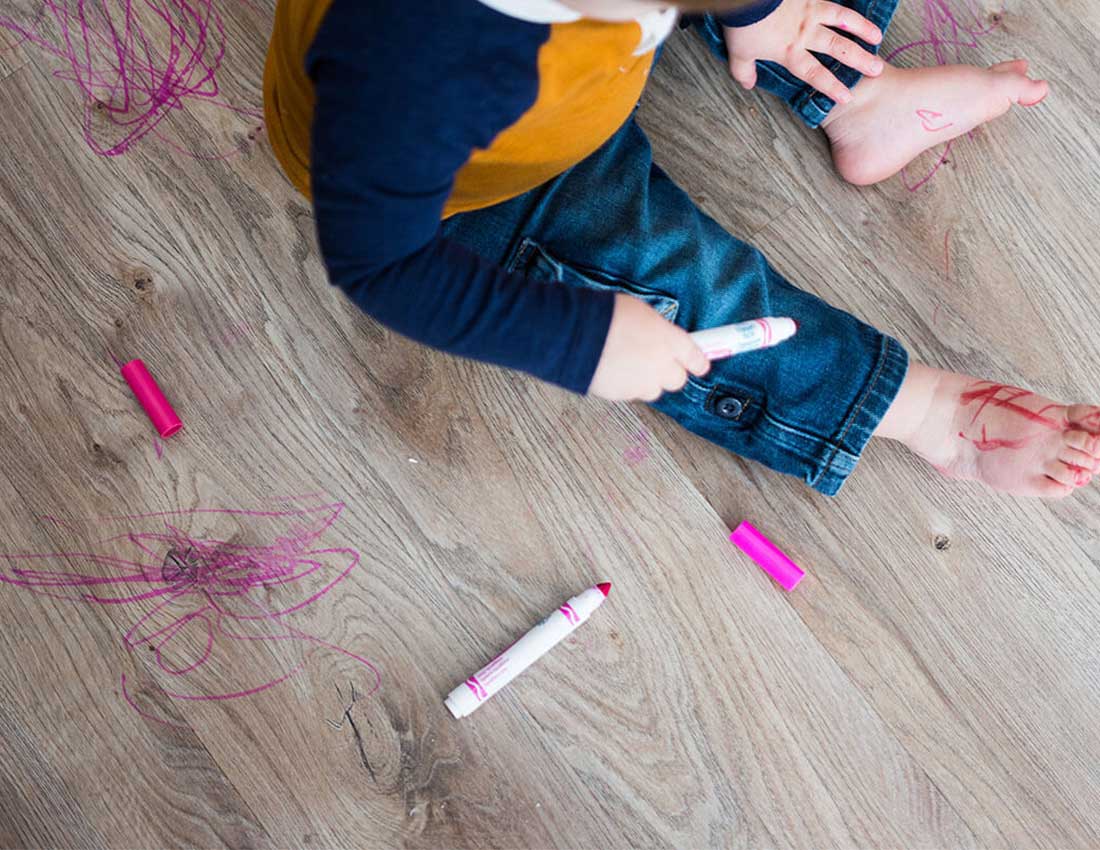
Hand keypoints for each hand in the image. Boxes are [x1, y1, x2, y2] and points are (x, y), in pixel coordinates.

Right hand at [588, 294, 709, 401]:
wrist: (576, 335)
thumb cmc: (605, 315)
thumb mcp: (640, 311)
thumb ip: (657, 329)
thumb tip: (660, 336)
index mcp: (669, 340)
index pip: (696, 357)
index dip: (698, 361)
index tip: (701, 364)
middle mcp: (660, 364)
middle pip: (678, 380)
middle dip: (669, 372)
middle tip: (656, 361)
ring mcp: (642, 382)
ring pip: (653, 389)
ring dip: (647, 380)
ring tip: (629, 363)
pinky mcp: (623, 395)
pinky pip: (631, 393)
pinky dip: (626, 384)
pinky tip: (614, 369)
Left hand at [723, 0, 884, 104]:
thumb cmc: (742, 26)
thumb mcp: (738, 55)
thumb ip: (745, 72)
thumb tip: (748, 85)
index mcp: (789, 52)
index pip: (815, 74)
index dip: (832, 86)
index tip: (847, 97)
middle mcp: (805, 33)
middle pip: (838, 48)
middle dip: (859, 60)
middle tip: (876, 69)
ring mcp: (809, 11)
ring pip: (842, 20)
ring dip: (862, 28)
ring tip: (877, 37)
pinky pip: (832, 1)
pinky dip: (846, 6)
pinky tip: (860, 9)